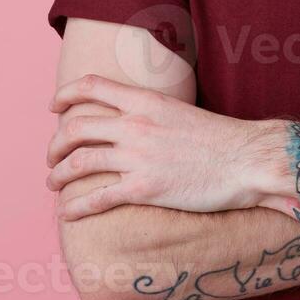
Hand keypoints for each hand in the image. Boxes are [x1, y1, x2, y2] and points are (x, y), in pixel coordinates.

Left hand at [45, 74, 286, 220]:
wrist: (247, 160)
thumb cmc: (219, 139)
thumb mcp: (178, 110)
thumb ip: (150, 111)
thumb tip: (130, 118)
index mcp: (144, 100)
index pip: (91, 85)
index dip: (65, 94)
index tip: (54, 106)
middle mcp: (135, 124)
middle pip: (75, 127)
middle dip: (55, 144)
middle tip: (52, 157)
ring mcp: (138, 156)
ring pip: (79, 162)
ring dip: (58, 174)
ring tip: (53, 183)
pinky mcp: (144, 188)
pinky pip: (97, 197)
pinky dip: (76, 207)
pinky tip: (68, 213)